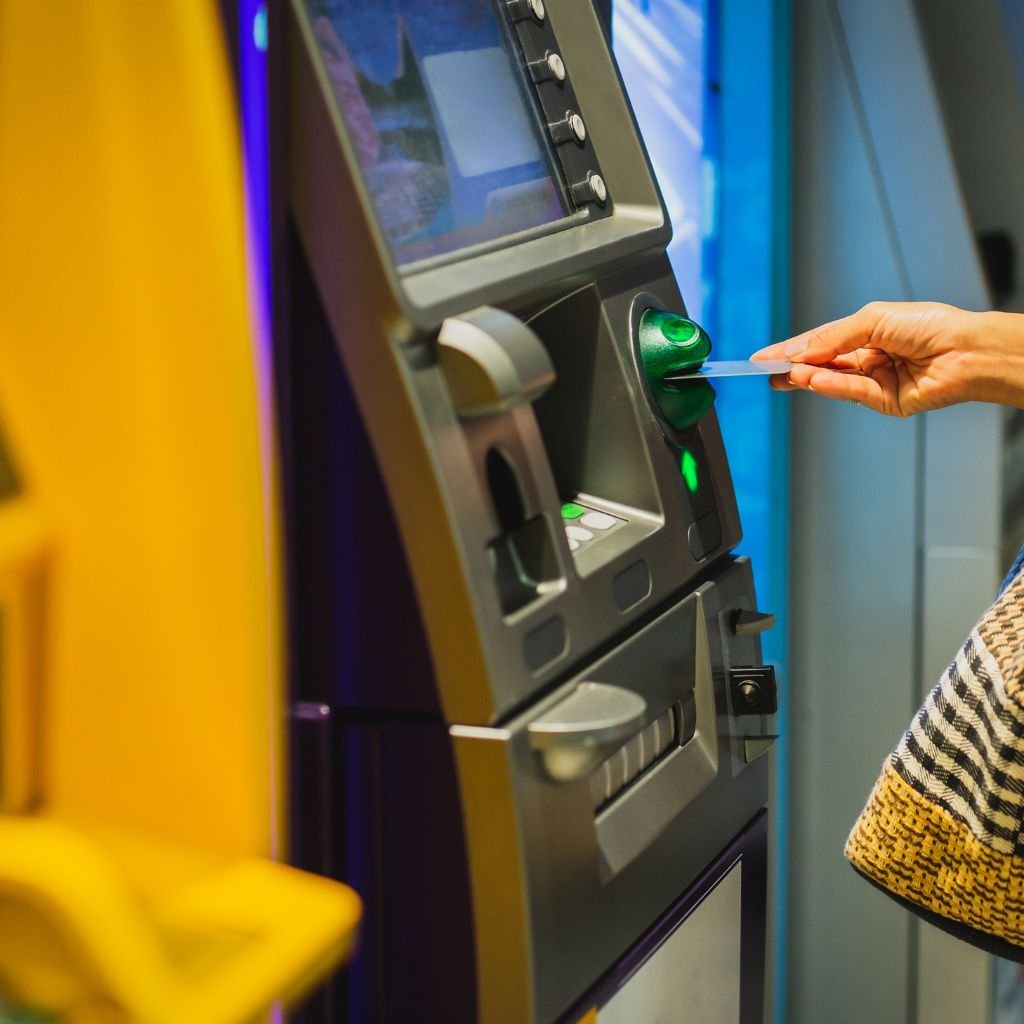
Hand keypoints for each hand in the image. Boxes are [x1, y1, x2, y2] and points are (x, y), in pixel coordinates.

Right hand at [751, 301, 1023, 415]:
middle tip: (767, 372)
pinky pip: (851, 393)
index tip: (763, 357)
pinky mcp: (883, 402)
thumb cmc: (930, 325)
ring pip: (832, 380)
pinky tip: (813, 380)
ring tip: (787, 375)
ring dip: (809, 377)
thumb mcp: (872, 319)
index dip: (791, 349)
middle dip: (792, 368)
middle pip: (820, 364)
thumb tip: (799, 352)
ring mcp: (874, 381)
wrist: (964, 350)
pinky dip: (831, 387)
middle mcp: (867, 357)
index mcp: (865, 333)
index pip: (819, 342)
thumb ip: (833, 338)